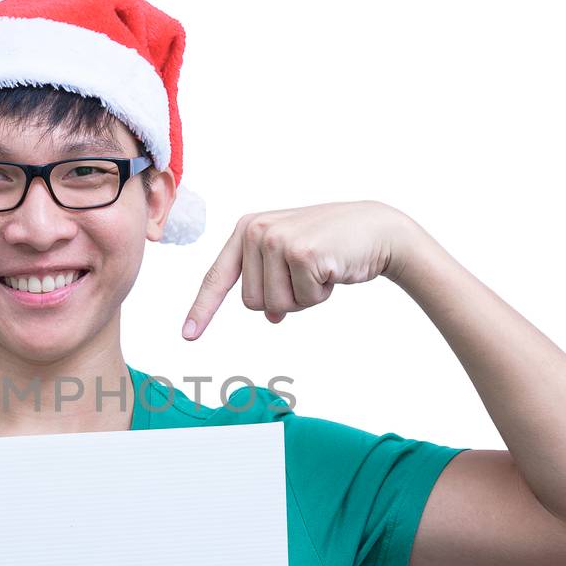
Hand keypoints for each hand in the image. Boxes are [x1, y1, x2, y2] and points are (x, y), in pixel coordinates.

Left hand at [182, 200, 413, 338]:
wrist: (377, 229)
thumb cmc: (334, 245)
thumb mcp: (293, 258)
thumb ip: (273, 281)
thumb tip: (270, 316)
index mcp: (247, 229)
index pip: (217, 277)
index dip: (203, 309)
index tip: (188, 336)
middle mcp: (256, 231)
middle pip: (251, 303)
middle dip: (284, 300)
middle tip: (308, 273)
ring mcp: (277, 240)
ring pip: (274, 306)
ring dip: (302, 298)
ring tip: (320, 269)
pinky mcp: (301, 253)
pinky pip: (301, 301)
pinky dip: (320, 294)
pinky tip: (332, 268)